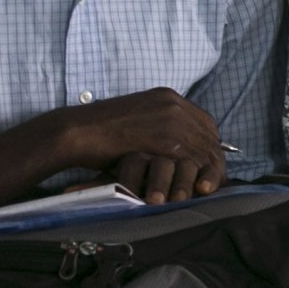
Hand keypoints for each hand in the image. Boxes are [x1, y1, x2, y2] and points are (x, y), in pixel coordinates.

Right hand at [61, 89, 225, 203]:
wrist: (76, 132)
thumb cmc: (102, 134)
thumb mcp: (139, 123)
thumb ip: (161, 129)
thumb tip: (182, 152)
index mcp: (168, 97)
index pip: (205, 123)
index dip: (209, 146)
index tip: (208, 164)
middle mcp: (174, 103)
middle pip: (209, 135)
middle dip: (212, 161)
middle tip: (210, 182)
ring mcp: (170, 118)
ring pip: (201, 148)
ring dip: (205, 171)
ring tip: (203, 190)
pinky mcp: (163, 136)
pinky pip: (189, 158)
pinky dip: (192, 176)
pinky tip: (191, 190)